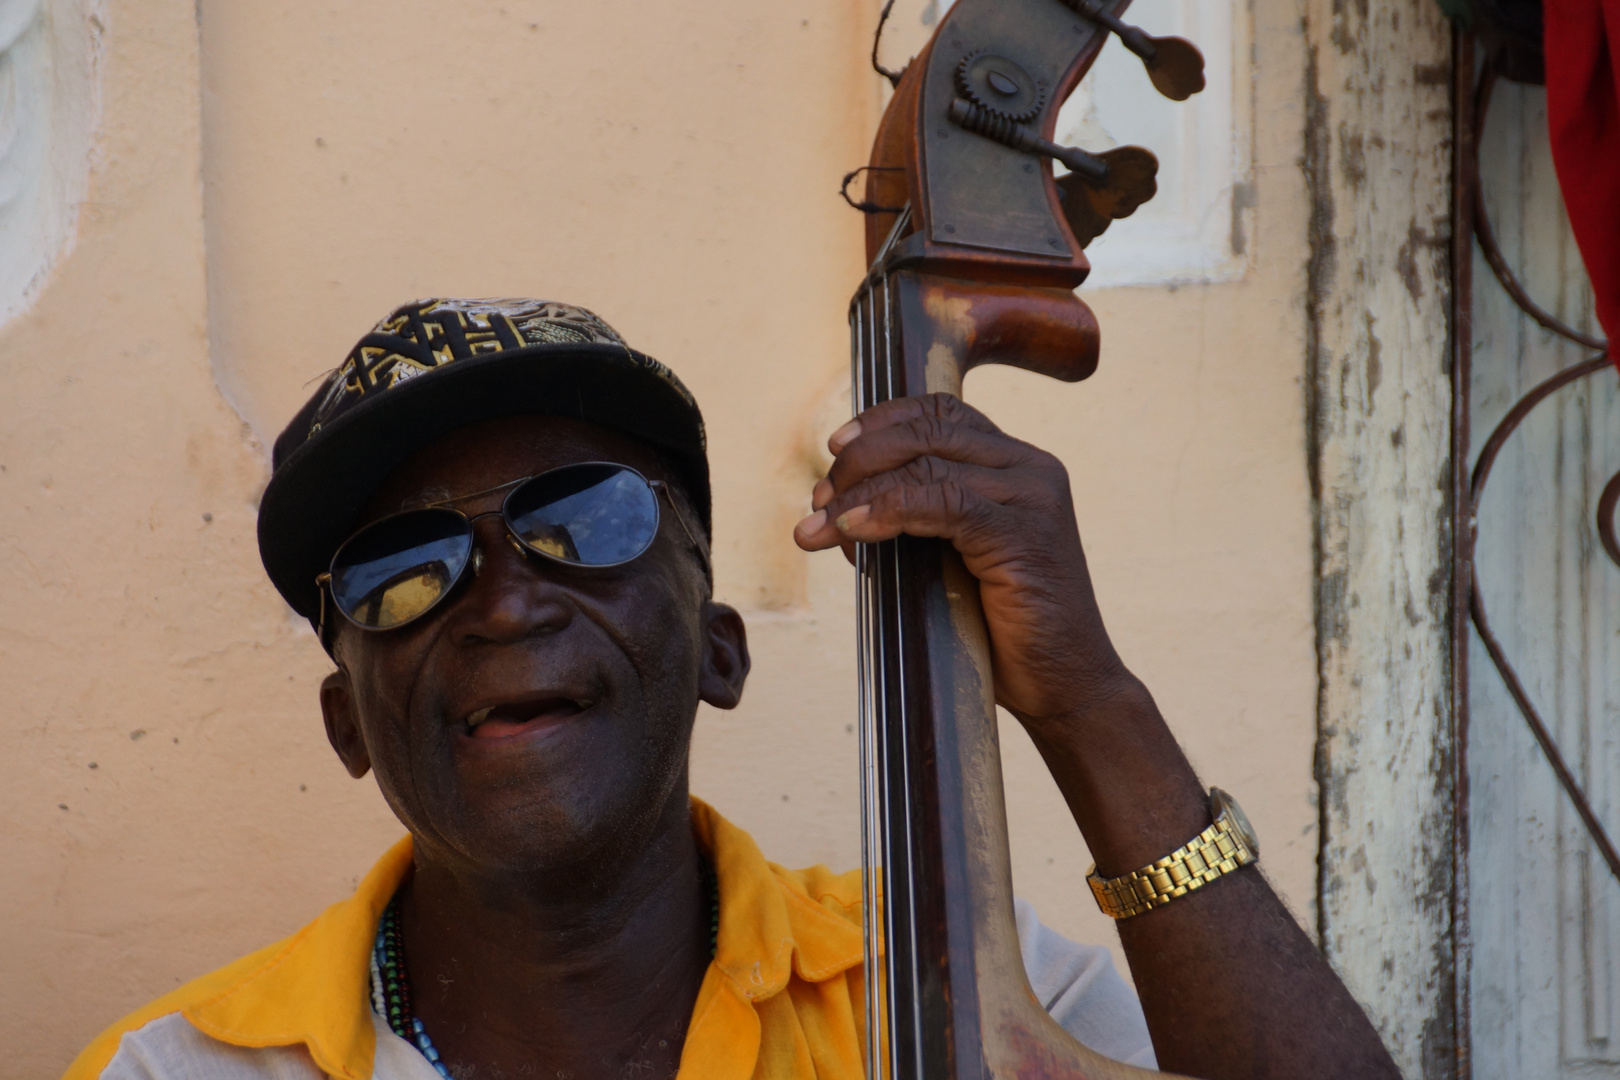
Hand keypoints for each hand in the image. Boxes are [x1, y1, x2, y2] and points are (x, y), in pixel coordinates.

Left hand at [793, 393, 1129, 728]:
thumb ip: (917, 520)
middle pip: (929, 431)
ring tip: (819, 524)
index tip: (838, 447)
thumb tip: (836, 503)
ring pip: (928, 463)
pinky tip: (851, 532)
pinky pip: (944, 502)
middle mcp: (1030, 469)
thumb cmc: (1002, 630)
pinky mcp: (1025, 534)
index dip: (884, 420)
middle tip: (819, 499)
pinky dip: (888, 510)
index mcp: (1016, 465)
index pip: (943, 413)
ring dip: (860, 491)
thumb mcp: (952, 558)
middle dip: (861, 460)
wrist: (1065, 685)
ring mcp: (1033, 497)